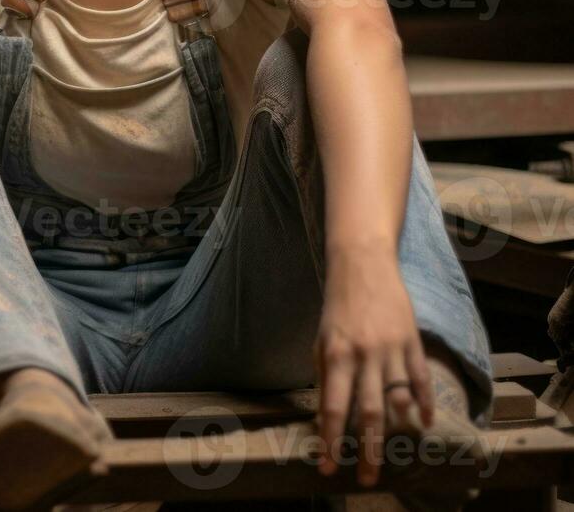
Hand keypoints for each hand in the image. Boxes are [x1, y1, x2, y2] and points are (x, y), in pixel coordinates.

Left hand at [313, 246, 432, 487]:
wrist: (362, 265)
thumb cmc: (337, 307)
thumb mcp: (321, 340)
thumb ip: (325, 376)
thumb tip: (326, 415)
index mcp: (335, 354)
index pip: (332, 407)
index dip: (330, 440)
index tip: (328, 467)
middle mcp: (363, 355)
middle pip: (367, 412)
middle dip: (366, 450)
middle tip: (368, 479)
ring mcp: (391, 348)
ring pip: (396, 400)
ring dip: (396, 432)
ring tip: (395, 457)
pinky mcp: (412, 341)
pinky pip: (421, 379)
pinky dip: (424, 403)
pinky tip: (424, 424)